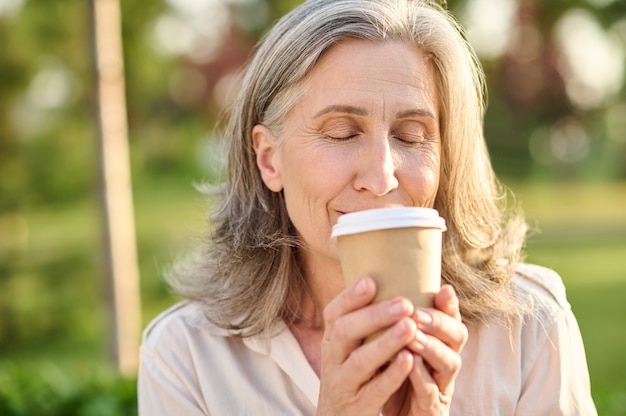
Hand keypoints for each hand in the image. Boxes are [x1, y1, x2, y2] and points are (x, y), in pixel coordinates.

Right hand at [317, 276, 418, 415]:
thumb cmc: (352, 375)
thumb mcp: (349, 348)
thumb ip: (364, 321)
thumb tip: (382, 280)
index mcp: (332, 340)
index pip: (334, 313)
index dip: (350, 297)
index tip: (371, 281)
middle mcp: (332, 359)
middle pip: (344, 332)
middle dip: (374, 316)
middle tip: (404, 304)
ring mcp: (342, 383)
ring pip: (358, 361)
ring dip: (384, 343)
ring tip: (409, 327)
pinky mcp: (356, 406)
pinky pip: (374, 390)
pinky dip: (391, 375)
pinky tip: (409, 361)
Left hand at [384, 285, 467, 414]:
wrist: (395, 415)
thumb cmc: (395, 374)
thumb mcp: (395, 343)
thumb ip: (395, 318)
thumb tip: (377, 281)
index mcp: (439, 341)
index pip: (451, 318)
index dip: (450, 305)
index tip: (442, 289)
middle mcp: (446, 359)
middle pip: (457, 336)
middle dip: (437, 322)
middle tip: (414, 313)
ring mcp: (441, 384)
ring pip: (448, 362)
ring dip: (430, 347)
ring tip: (412, 335)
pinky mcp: (431, 407)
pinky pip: (431, 392)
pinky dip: (421, 376)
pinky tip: (410, 364)